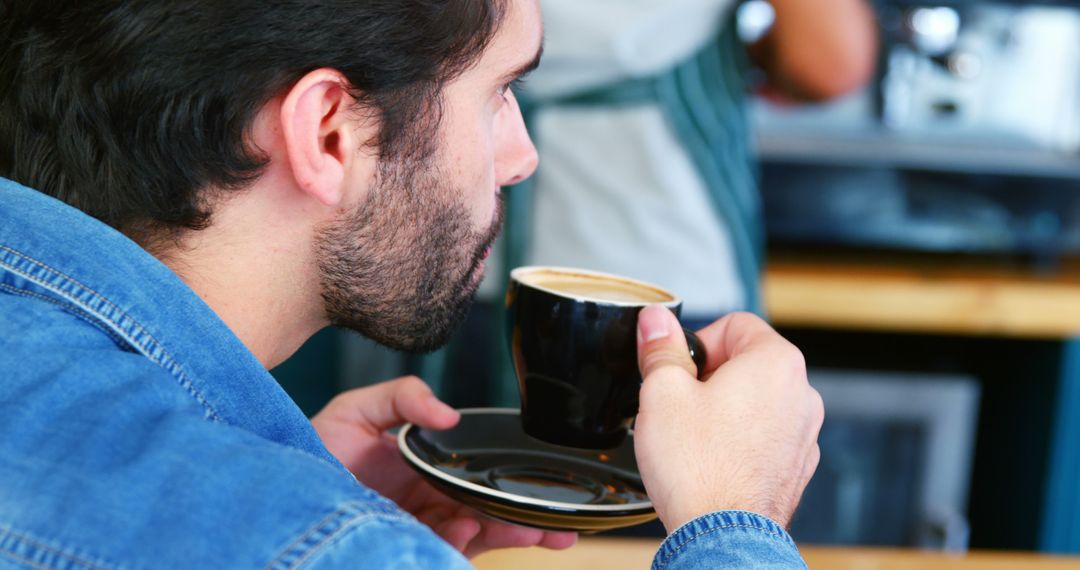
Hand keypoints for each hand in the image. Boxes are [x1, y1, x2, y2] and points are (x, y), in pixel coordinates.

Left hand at [310, 376, 576, 557]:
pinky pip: (444, 551)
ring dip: (511, 536)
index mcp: (425, 469)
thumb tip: (450, 413)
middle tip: (563, 524)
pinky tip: (469, 529)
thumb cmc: (313, 449)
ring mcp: (417, 530)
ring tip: (545, 534)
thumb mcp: (357, 409)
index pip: (477, 475)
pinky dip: (463, 543)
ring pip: (476, 537)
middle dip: (528, 519)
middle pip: (488, 513)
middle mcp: (427, 503)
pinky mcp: (407, 548)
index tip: (542, 480)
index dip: (510, 480)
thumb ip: (403, 397)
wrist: (276, 492)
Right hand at [633, 306, 822, 531]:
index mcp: (776, 362)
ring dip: (724, 410)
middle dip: (709, 377)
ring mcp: (804, 434)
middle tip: (678, 403)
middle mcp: (801, 394)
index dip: (697, 342)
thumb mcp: (663, 392)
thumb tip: (656, 321)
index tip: (677, 367)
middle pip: (747, 362)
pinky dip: (739, 441)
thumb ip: (661, 349)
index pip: (735, 323)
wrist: (723, 537)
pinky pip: (764, 437)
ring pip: (756, 401)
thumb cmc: (699, 468)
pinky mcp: (796, 467)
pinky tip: (712, 460)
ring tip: (693, 436)